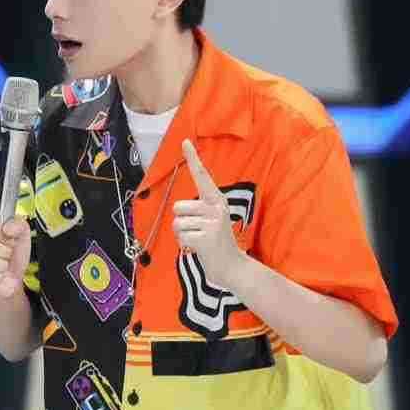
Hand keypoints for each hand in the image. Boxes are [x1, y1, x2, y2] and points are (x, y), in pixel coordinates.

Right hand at [0, 215, 30, 298]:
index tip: (8, 240)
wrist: (13, 275)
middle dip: (5, 253)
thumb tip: (7, 229)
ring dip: (2, 266)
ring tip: (1, 265)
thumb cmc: (12, 253)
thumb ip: (18, 225)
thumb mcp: (21, 235)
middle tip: (6, 255)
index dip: (2, 235)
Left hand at [173, 139, 245, 286]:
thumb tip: (179, 212)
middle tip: (198, 232)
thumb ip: (198, 211)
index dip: (193, 159)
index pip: (202, 176)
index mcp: (217, 200)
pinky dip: (185, 246)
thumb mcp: (211, 221)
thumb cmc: (216, 243)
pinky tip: (199, 249)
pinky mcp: (206, 238)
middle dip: (182, 222)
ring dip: (183, 236)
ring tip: (199, 241)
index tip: (185, 141)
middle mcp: (216, 207)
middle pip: (178, 207)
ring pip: (177, 224)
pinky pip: (181, 237)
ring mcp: (212, 222)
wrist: (232, 268)